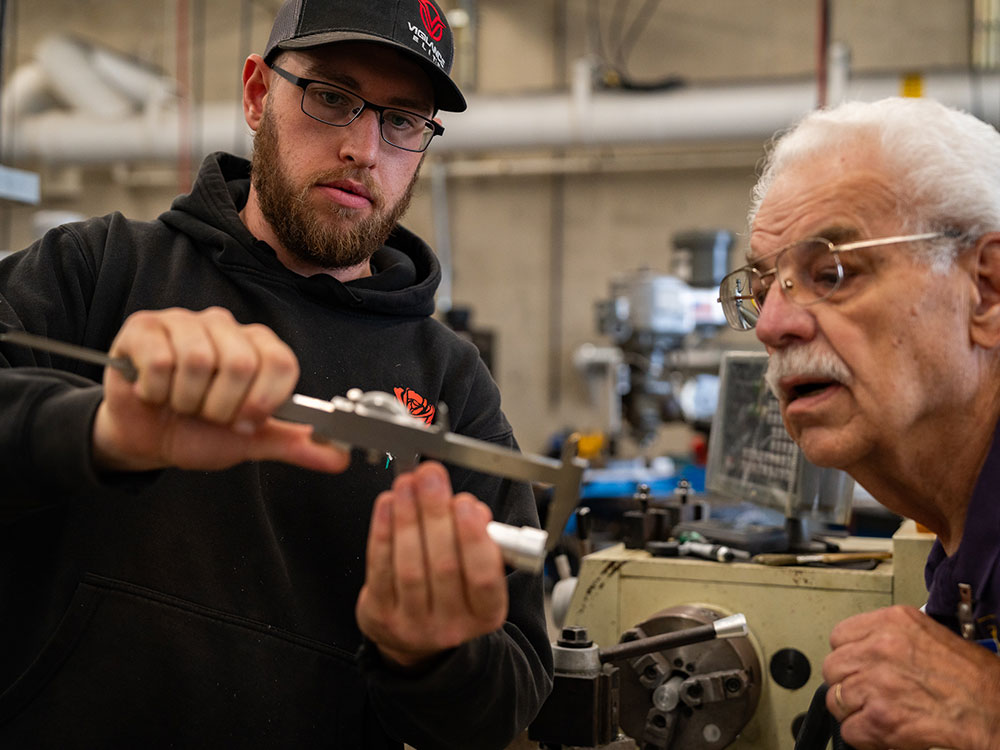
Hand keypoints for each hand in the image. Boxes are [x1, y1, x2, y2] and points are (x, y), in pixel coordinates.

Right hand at [92, 307, 348, 473]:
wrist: (147, 438)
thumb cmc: (200, 431)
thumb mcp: (252, 441)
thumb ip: (296, 444)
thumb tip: (340, 457)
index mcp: (258, 345)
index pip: (282, 362)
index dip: (264, 401)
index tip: (245, 421)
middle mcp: (224, 325)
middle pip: (242, 363)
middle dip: (222, 407)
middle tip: (207, 414)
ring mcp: (183, 321)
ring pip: (198, 361)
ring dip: (188, 400)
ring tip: (180, 403)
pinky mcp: (145, 327)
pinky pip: (161, 361)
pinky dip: (157, 391)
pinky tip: (154, 392)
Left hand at [355, 461, 507, 668]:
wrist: (415, 632)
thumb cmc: (452, 590)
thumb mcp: (477, 570)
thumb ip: (481, 540)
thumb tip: (472, 510)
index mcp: (485, 613)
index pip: (485, 578)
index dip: (474, 538)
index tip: (465, 503)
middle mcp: (451, 626)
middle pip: (443, 566)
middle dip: (435, 514)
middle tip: (430, 477)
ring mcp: (413, 625)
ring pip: (410, 566)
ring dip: (407, 517)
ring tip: (407, 485)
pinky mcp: (380, 616)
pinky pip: (380, 568)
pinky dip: (382, 531)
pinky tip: (387, 504)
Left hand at [823, 605, 999, 749]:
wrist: (997, 713)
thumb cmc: (977, 681)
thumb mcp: (931, 636)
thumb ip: (893, 638)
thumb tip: (867, 649)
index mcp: (893, 623)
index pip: (840, 636)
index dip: (848, 655)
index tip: (857, 666)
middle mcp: (880, 648)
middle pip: (833, 667)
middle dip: (847, 683)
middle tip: (867, 694)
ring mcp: (877, 683)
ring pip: (836, 699)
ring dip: (854, 711)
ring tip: (878, 713)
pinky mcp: (880, 717)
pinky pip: (850, 729)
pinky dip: (864, 736)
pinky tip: (885, 732)